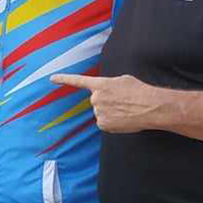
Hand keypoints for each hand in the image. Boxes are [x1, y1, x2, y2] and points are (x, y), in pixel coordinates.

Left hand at [48, 72, 164, 133]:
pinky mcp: (103, 124)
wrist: (150, 106)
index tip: (51, 78)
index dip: (64, 79)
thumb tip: (108, 93)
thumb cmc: (140, 91)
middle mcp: (96, 98)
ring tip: (126, 110)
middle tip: (122, 102)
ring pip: (101, 113)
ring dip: (111, 112)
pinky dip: (113, 122)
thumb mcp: (123, 80)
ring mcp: (98, 112)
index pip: (78, 81)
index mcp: (100, 84)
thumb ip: (109, 85)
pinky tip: (124, 119)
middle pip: (97, 101)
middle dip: (107, 102)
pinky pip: (105, 123)